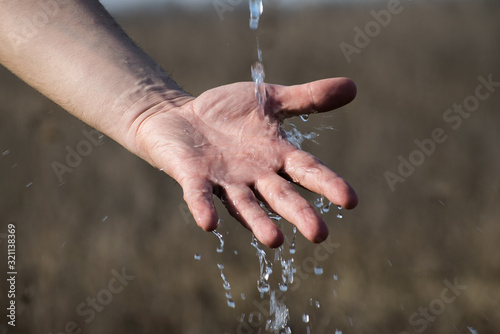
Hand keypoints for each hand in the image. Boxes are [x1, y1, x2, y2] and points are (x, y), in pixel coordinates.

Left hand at [133, 78, 357, 247]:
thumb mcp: (270, 100)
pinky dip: (204, 208)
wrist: (180, 116)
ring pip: (245, 204)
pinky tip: (209, 224)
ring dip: (258, 222)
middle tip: (319, 235)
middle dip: (299, 213)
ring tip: (274, 242)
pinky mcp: (193, 177)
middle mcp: (254, 174)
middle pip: (280, 195)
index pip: (307, 170)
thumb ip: (308, 97)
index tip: (350, 200)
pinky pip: (199, 195)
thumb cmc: (227, 113)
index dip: (327, 184)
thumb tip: (353, 87)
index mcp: (275, 155)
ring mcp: (223, 179)